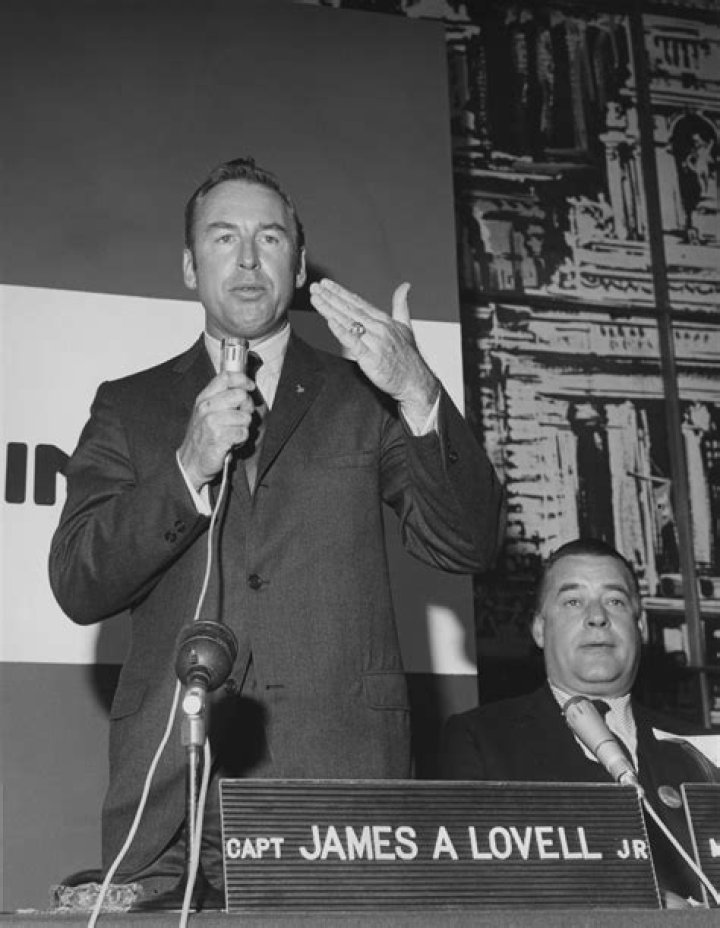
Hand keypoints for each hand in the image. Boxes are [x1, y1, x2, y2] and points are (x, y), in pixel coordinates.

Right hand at [177, 370, 255, 489]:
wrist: (191, 462)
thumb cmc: (202, 437)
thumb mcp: (206, 412)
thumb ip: (222, 398)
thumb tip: (244, 388)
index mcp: (204, 398)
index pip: (225, 378)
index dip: (242, 380)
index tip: (249, 386)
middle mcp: (206, 408)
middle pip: (240, 395)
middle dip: (247, 407)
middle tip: (241, 417)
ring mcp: (211, 422)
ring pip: (245, 417)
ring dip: (243, 427)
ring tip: (232, 433)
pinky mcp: (219, 438)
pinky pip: (243, 433)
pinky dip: (241, 439)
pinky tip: (232, 442)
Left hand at [309, 278, 438, 422]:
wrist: (415, 382)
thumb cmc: (409, 358)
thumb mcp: (406, 326)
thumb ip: (401, 305)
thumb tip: (404, 287)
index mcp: (384, 320)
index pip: (358, 303)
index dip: (340, 292)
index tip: (326, 284)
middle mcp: (379, 328)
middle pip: (350, 310)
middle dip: (330, 297)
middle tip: (315, 287)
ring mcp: (375, 343)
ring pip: (348, 323)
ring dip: (330, 309)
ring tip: (316, 299)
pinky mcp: (371, 359)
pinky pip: (354, 343)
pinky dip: (342, 332)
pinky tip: (331, 322)